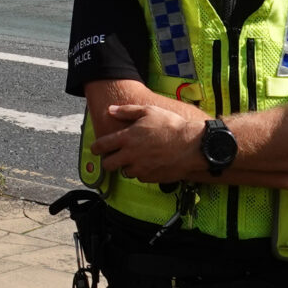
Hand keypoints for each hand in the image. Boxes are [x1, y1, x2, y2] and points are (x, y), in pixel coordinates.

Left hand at [93, 100, 210, 183]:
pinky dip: (141, 171)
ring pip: (124, 172)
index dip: (95, 148)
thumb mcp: (149, 111)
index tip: (95, 148)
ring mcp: (140, 168)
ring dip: (127, 166)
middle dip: (108, 161)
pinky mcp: (150, 178)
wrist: (192, 146)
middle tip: (114, 156)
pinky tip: (150, 163)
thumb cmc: (171, 126)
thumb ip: (127, 111)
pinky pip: (139, 177)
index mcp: (127, 138)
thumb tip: (110, 110)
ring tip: (137, 158)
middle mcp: (130, 155)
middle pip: (108, 165)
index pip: (102, 146)